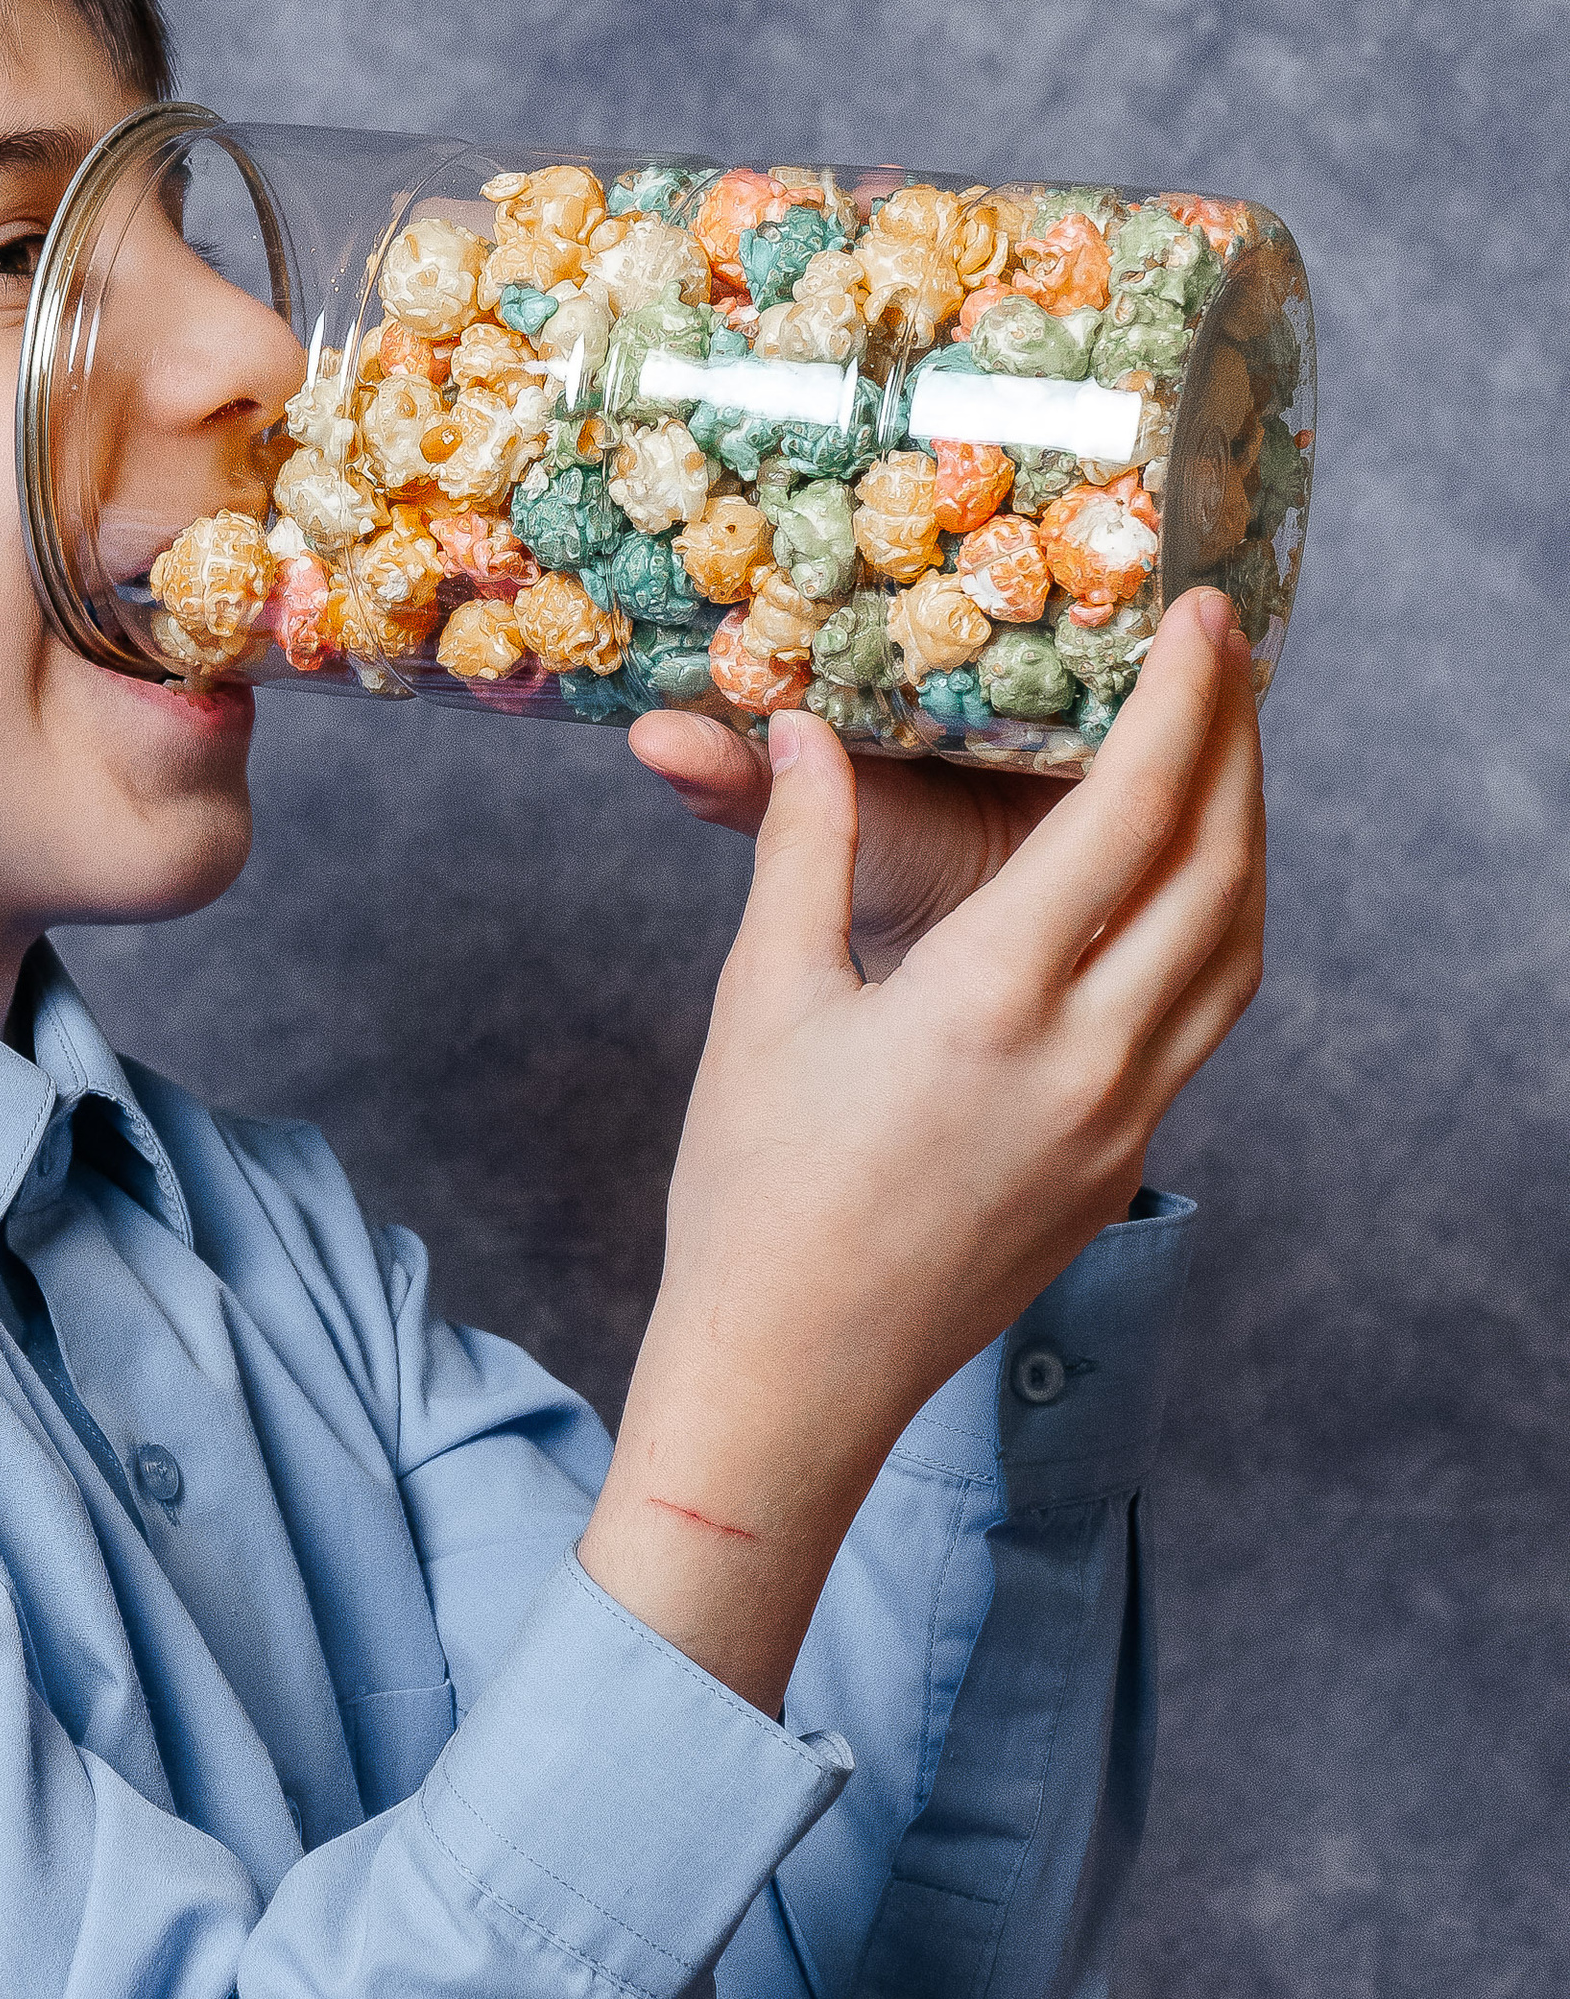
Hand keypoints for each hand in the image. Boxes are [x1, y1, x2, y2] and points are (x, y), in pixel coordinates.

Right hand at [583, 590, 1262, 1710]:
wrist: (791, 1383)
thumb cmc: (752, 1198)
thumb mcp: (764, 1005)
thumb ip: (799, 851)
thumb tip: (804, 730)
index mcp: (993, 1003)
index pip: (1135, 814)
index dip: (1183, 699)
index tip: (1201, 614)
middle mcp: (1088, 1061)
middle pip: (1223, 870)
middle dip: (1239, 748)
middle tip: (1228, 659)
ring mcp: (1122, 1126)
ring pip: (1239, 953)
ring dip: (1246, 842)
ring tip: (1223, 760)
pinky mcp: (1119, 1170)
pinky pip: (1204, 1024)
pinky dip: (1216, 932)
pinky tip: (1181, 895)